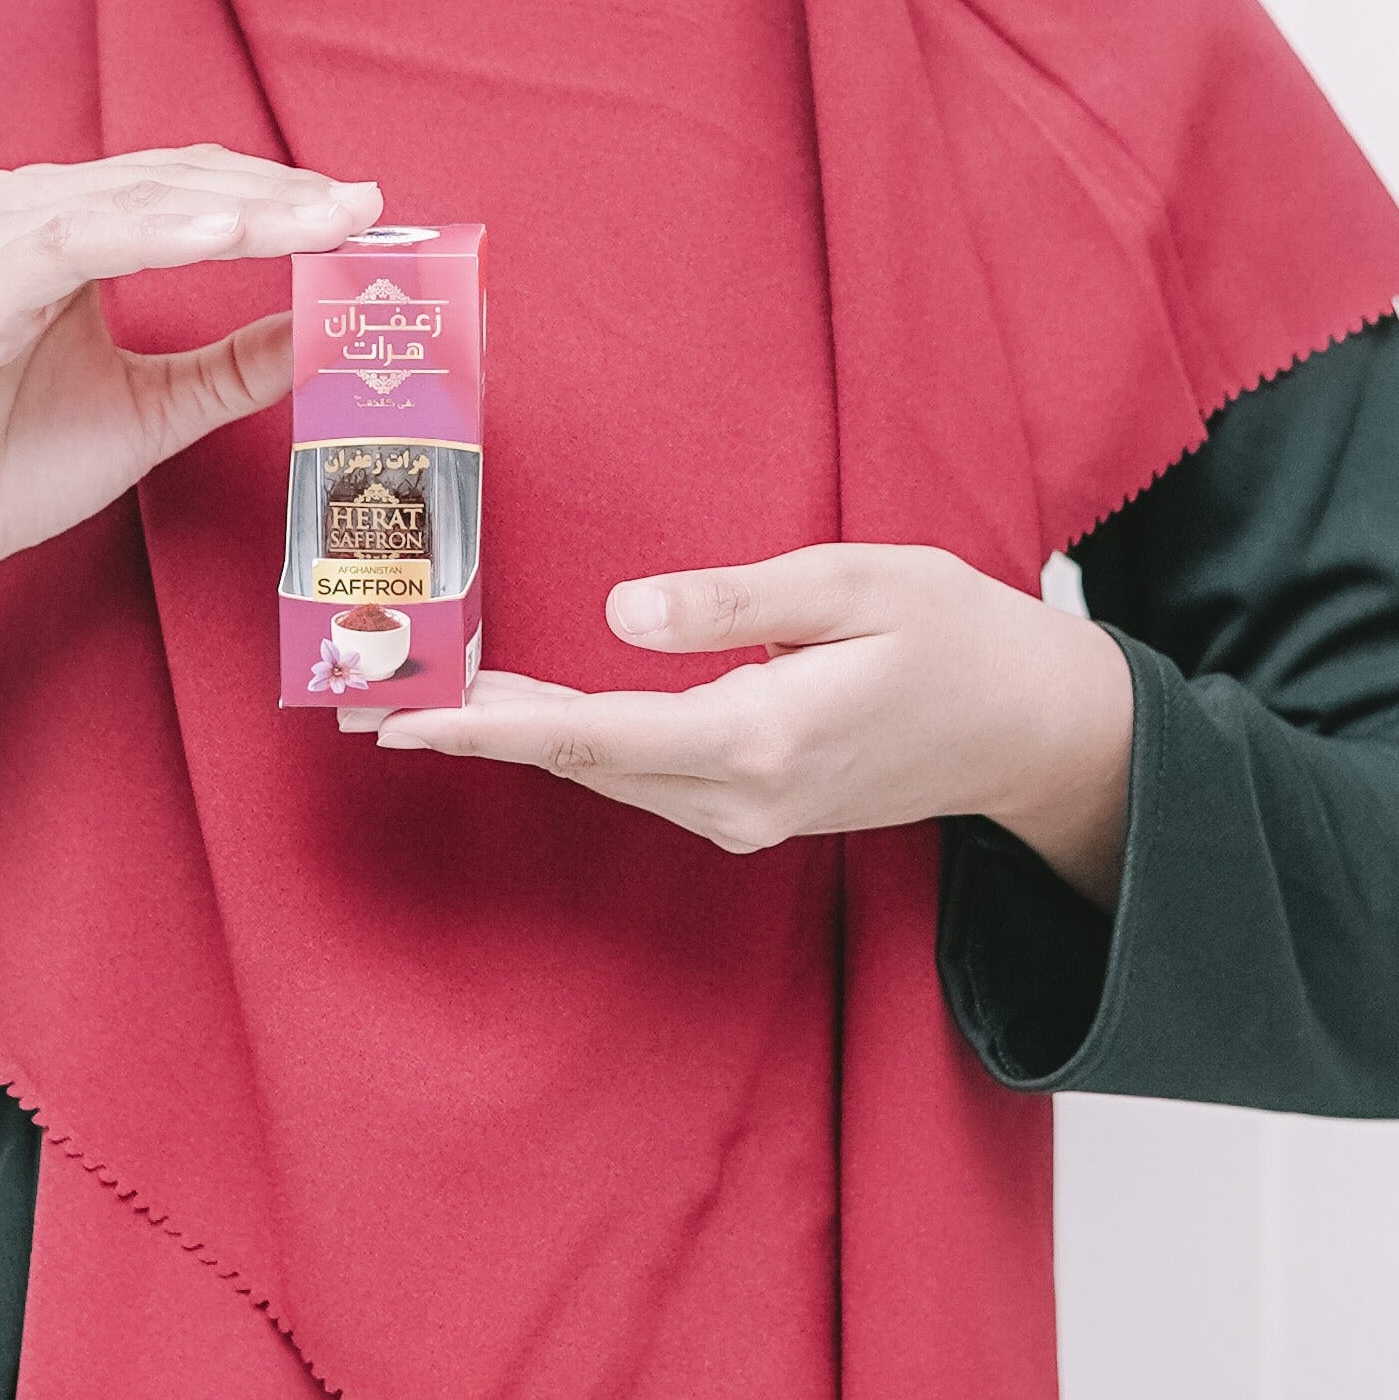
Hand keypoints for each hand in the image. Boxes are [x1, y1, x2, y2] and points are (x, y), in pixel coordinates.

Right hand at [0, 149, 379, 789]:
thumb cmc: (7, 465)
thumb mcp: (152, 408)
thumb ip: (231, 364)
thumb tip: (324, 330)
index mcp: (63, 224)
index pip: (192, 189)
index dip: (281, 195)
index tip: (368, 212)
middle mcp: (24, 209)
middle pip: (178, 182)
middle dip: (279, 195)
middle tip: (366, 208)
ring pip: (139, 201)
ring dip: (238, 209)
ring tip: (322, 219)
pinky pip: (76, 242)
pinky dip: (153, 233)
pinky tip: (227, 235)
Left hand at [365, 544, 1135, 907]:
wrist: (1036, 729)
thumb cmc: (960, 637)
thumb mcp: (860, 584)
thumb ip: (737, 597)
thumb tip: (621, 610)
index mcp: (763, 737)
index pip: (594, 733)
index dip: (489, 724)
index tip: (402, 718)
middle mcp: (741, 796)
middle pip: (577, 761)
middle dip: (469, 733)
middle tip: (362, 700)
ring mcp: (747, 815)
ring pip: (602, 773)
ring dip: (511, 738)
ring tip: (415, 698)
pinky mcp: (753, 807)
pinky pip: (637, 775)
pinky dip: (569, 742)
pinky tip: (520, 709)